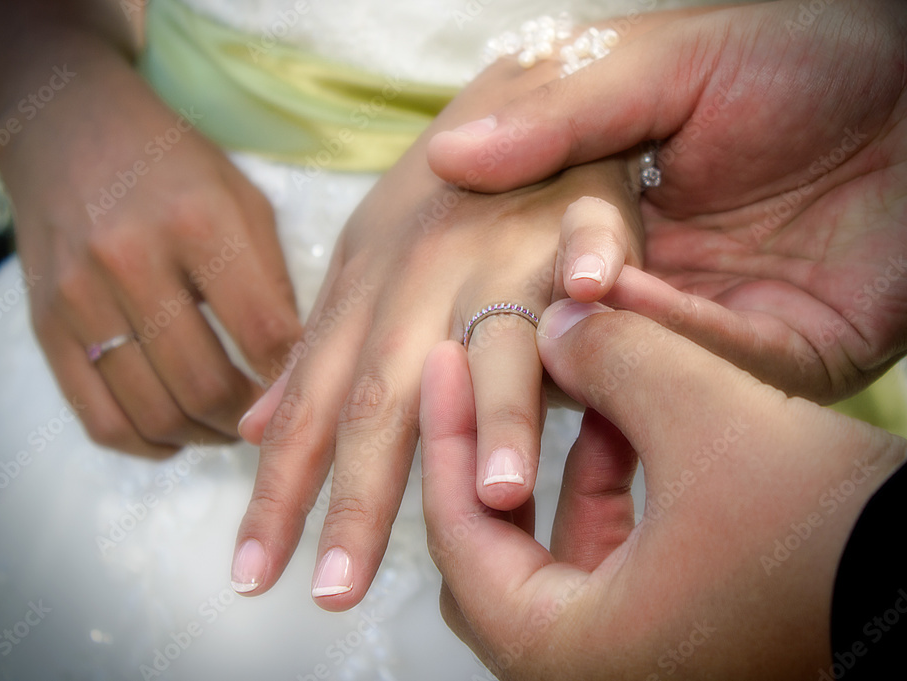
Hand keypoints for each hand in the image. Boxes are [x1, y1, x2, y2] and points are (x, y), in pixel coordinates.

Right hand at [0, 53, 299, 455]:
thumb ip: (274, 282)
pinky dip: (146, 444)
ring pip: (154, 413)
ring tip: (227, 426)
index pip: (263, 333)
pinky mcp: (46, 327)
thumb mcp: (243, 201)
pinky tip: (175, 433)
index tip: (307, 393)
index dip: (293, 379)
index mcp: (198, 222)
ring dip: (204, 437)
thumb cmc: (174, 165)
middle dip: (250, 421)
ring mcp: (80, 299)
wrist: (67, 129)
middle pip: (205, 386)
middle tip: (267, 421)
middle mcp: (132, 261)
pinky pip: (99, 418)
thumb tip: (296, 367)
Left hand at [229, 5, 741, 607]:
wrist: (500, 101)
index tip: (251, 574)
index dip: (278, 495)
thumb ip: (313, 358)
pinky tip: (589, 296)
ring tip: (489, 496)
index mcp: (363, 305)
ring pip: (493, 340)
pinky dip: (592, 262)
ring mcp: (499, 254)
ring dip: (495, 415)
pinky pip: (590, 243)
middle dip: (358, 499)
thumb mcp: (357, 277)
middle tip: (333, 588)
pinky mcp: (578, 219)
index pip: (311, 413)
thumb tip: (252, 430)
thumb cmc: (430, 207)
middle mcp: (420, 287)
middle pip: (384, 400)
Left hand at [421, 300, 905, 679]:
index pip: (458, 534)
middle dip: (490, 456)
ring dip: (559, 469)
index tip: (443, 357)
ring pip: (553, 556)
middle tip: (485, 375)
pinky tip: (633, 426)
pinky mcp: (676, 643)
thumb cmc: (829, 527)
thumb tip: (546, 321)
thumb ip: (608, 354)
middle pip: (490, 554)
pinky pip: (608, 563)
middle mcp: (587, 675)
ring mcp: (633, 665)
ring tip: (584, 386)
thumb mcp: (705, 414)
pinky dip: (608, 495)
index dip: (444, 434)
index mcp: (565, 651)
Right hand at [428, 0, 906, 402]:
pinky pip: (719, 366)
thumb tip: (447, 155)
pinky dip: (676, 335)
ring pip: (635, 365)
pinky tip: (630, 290)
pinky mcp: (781, 359)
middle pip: (570, 333)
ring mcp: (713, 325)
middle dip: (535, 337)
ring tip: (572, 297)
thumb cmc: (803, 55)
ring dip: (597, 341)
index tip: (468, 262)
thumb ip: (561, 113)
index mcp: (612, 215)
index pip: (530, 267)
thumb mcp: (669, 63)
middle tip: (507, 315)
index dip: (505, 272)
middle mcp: (653, 279)